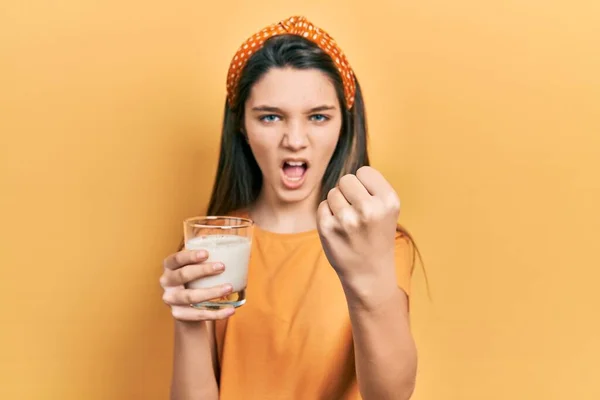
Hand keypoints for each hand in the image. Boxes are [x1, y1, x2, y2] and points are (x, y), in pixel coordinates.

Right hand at [160, 250, 234, 320]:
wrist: (186, 307)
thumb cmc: (194, 280)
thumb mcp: (194, 268)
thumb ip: (205, 259)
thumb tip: (229, 249)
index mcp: (169, 267)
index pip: (176, 259)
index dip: (190, 256)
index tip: (207, 253)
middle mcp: (166, 282)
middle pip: (183, 275)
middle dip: (203, 270)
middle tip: (222, 267)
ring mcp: (171, 300)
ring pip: (191, 296)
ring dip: (212, 292)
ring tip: (229, 288)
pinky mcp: (179, 314)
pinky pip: (199, 315)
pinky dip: (216, 313)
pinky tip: (230, 310)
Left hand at [317, 166, 400, 290]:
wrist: (370, 274)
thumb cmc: (377, 236)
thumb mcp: (387, 210)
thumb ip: (372, 187)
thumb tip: (347, 173)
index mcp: (388, 201)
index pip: (364, 171)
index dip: (363, 185)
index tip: (368, 201)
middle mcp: (370, 209)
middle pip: (346, 179)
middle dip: (348, 193)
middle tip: (356, 213)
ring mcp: (347, 220)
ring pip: (333, 193)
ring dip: (338, 204)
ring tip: (349, 223)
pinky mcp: (328, 229)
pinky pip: (322, 206)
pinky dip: (327, 215)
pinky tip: (339, 230)